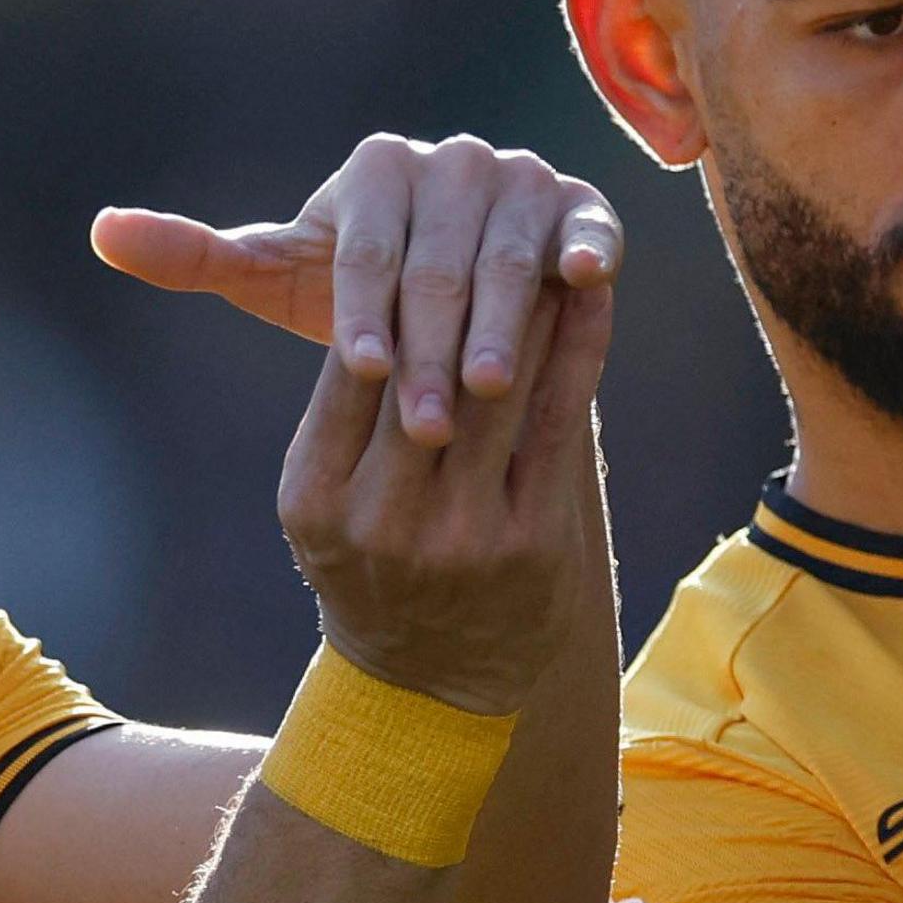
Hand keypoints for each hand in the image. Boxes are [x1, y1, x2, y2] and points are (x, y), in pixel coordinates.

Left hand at [94, 134, 623, 447]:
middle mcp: (455, 158)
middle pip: (441, 260)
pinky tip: (584, 286)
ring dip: (502, 325)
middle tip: (423, 424)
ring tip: (484, 393)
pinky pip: (588, 227)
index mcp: (376, 166)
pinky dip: (589, 250)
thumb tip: (99, 231)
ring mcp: (526, 178)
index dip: (363, 310)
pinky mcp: (584, 206)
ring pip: (512, 256)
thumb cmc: (361, 300)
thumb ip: (200, 258)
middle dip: (430, 345)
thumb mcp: (279, 283)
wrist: (462, 305)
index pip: (367, 245)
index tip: (361, 373)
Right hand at [274, 266, 613, 717]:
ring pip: (497, 389)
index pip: (352, 366)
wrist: (430, 689)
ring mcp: (461, 536)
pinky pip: (560, 423)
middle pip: (424, 370)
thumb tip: (370, 296)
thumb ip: (341, 417)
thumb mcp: (323, 505)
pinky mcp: (533, 542)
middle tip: (488, 212)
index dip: (390, 292)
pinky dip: (576, 349)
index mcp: (315, 498)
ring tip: (543, 236)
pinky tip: (588, 294)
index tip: (419, 230)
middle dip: (458, 286)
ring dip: (526, 301)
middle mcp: (382, 520)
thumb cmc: (373, 568)